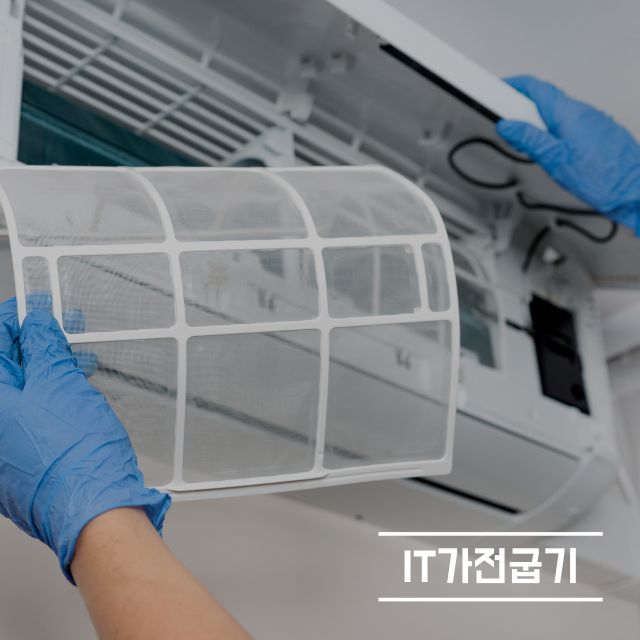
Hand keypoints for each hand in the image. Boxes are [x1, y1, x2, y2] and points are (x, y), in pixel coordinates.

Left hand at [0, 298, 170, 582]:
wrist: (95, 510)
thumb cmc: (77, 457)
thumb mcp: (62, 385)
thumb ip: (44, 349)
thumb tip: (35, 324)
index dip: (13, 321)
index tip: (32, 309)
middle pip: (7, 372)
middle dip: (33, 345)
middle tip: (60, 328)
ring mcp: (4, 449)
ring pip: (22, 395)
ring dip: (47, 370)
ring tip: (78, 359)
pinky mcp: (24, 462)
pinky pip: (31, 418)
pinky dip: (50, 397)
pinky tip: (74, 391)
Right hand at [497, 75, 639, 234]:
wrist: (634, 190)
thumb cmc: (602, 178)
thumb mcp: (554, 159)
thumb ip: (529, 140)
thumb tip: (508, 125)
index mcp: (568, 112)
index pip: (535, 87)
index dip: (512, 86)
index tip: (496, 91)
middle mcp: (582, 112)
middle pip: (544, 101)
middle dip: (521, 110)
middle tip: (506, 126)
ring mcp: (592, 122)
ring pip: (556, 115)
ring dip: (537, 125)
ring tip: (528, 146)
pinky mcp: (597, 134)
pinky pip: (568, 126)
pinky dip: (552, 133)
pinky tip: (550, 151)